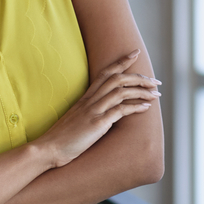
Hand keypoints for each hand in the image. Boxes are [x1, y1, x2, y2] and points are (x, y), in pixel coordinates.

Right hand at [36, 50, 159, 168]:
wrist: (47, 149)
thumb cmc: (62, 137)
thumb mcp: (77, 119)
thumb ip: (89, 112)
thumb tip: (105, 112)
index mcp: (86, 98)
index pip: (106, 73)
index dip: (121, 61)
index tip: (135, 53)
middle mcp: (90, 100)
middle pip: (117, 79)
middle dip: (139, 77)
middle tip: (156, 81)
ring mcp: (93, 111)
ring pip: (121, 91)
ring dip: (141, 91)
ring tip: (156, 94)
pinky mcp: (97, 124)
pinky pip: (120, 110)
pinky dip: (135, 107)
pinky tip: (146, 108)